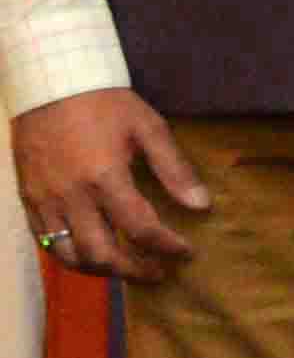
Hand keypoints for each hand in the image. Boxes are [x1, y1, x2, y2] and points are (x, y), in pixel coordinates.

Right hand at [9, 87, 212, 287]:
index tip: (186, 253)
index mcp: (104, 177)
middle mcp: (71, 196)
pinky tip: (93, 253)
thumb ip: (174, 168)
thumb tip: (202, 205)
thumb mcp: (148, 127)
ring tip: (127, 268)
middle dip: (134, 271)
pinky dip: (71, 256)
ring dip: (101, 270)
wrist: (50, 85)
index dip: (167, 247)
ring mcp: (45, 200)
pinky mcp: (28, 199)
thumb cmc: (104, 103)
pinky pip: (46, 242)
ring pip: (69, 256)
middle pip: (102, 254)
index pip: (141, 229)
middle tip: (159, 272)